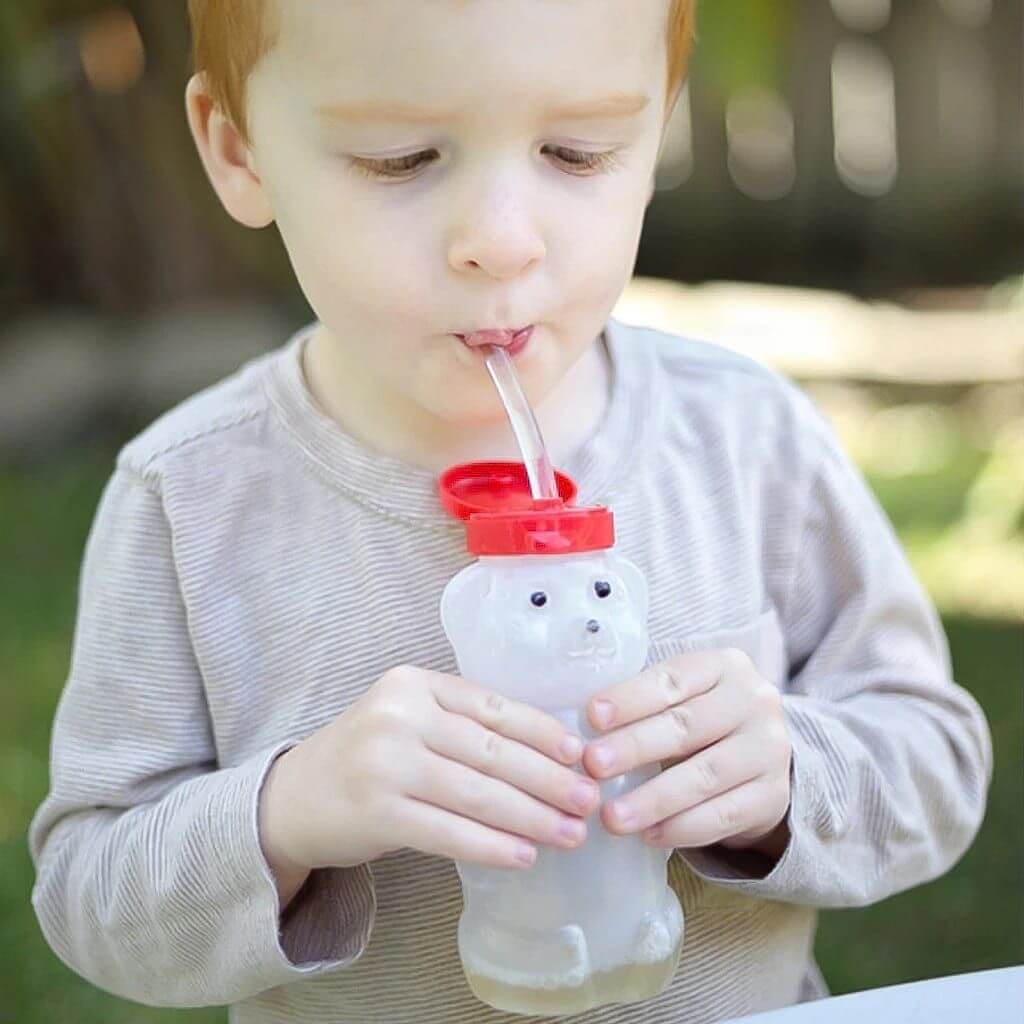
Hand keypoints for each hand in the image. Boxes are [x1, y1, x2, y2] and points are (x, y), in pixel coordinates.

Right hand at [259, 666, 600, 904]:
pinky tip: (524, 855)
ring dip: (532, 818)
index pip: (493, 706)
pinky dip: (491, 846)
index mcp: (413, 684)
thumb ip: (461, 724)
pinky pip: (449, 832)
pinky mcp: (377, 812)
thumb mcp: (407, 720)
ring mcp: (384, 763)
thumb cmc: (366, 757)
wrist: (291, 799)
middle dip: (548, 780)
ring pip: (477, 793)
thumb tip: (550, 756)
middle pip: (491, 751)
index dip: (543, 732)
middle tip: (589, 801)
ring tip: (571, 834)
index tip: (580, 755)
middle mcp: (398, 716)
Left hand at [580, 649, 791, 854]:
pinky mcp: (774, 796)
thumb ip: (643, 704)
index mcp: (723, 666)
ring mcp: (770, 750)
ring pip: (705, 775)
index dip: (630, 698)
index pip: (672, 679)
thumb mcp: (681, 698)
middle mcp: (754, 701)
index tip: (591, 717)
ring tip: (612, 817)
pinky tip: (649, 836)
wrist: (760, 758)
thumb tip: (580, 729)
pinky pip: (725, 815)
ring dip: (654, 799)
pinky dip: (683, 828)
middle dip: (635, 747)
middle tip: (593, 766)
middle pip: (687, 726)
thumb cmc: (700, 721)